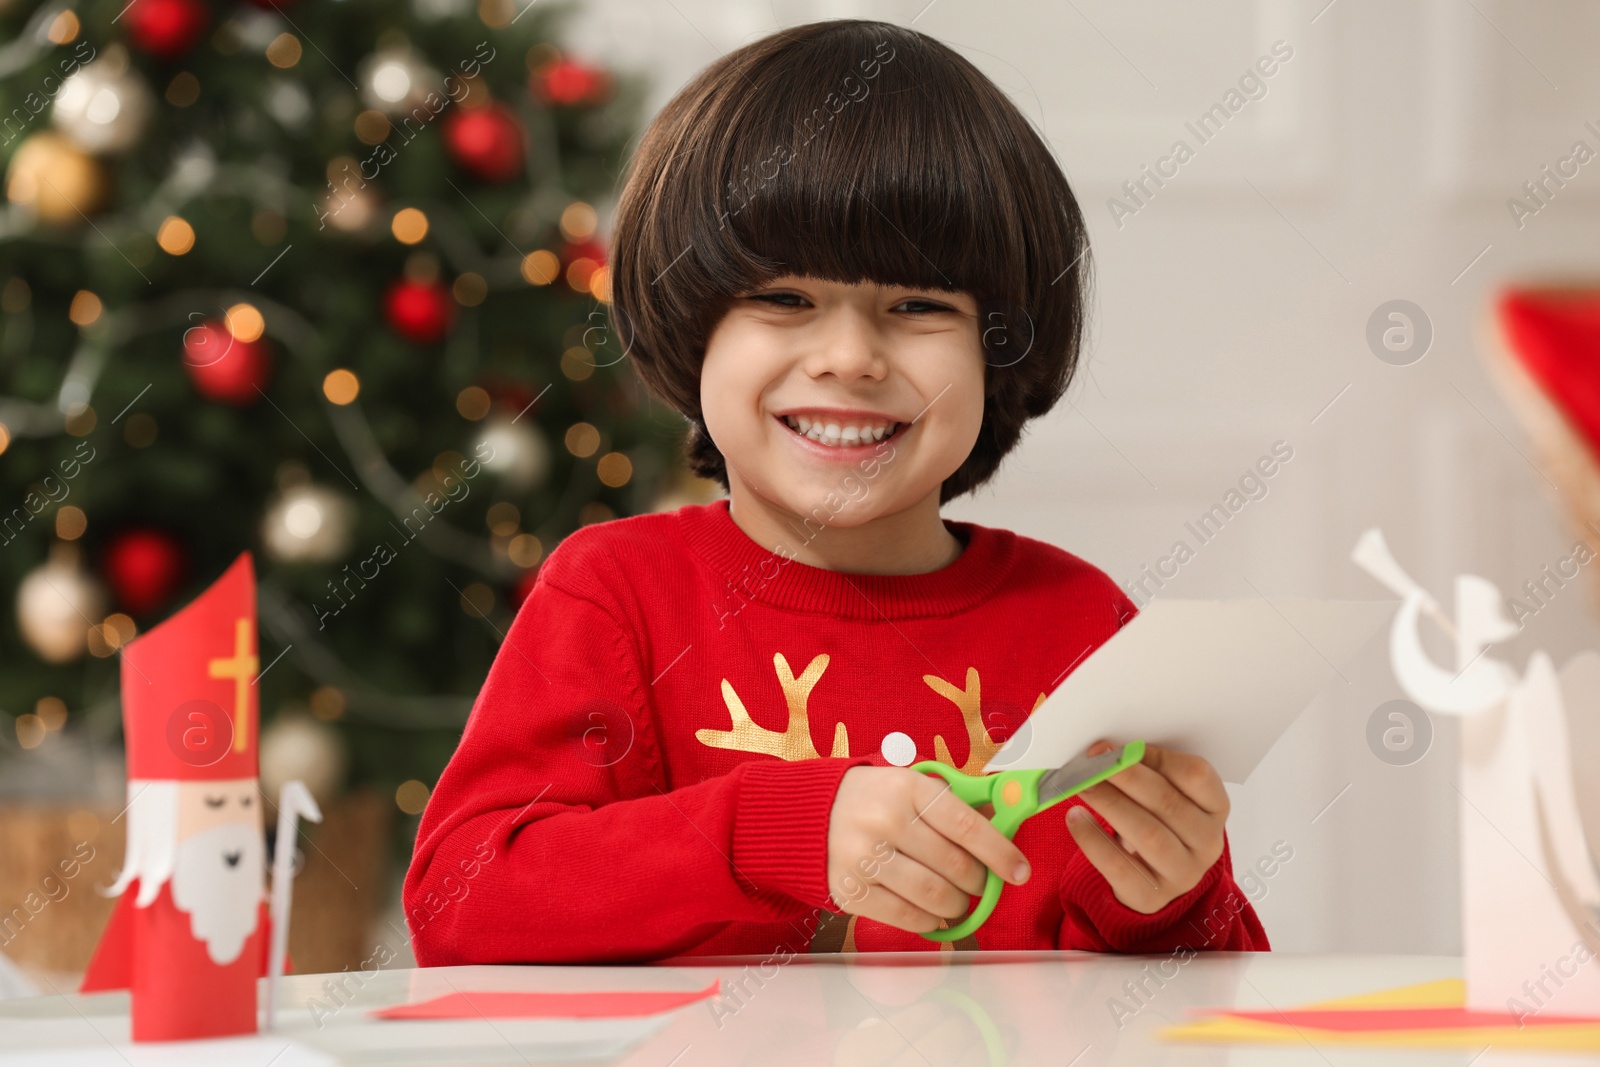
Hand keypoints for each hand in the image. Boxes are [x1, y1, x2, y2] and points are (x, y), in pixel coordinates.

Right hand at [826, 766, 1031, 933]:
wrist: (801, 816)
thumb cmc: (869, 800)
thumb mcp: (908, 786)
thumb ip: (953, 804)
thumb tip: (1004, 821)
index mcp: (907, 788)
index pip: (967, 826)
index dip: (1000, 852)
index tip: (1020, 871)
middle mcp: (886, 821)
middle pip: (955, 866)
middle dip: (978, 882)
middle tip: (979, 884)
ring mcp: (865, 858)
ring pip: (934, 896)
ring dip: (956, 905)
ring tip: (956, 900)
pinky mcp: (850, 891)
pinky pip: (906, 917)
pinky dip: (929, 922)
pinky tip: (931, 914)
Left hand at [1065, 741, 1228, 913]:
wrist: (1154, 880)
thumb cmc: (1157, 823)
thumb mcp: (1166, 799)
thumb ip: (1149, 774)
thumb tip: (1106, 750)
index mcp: (1215, 809)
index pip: (1197, 776)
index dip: (1159, 757)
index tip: (1124, 746)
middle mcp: (1206, 844)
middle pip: (1168, 803)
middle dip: (1126, 777)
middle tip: (1094, 759)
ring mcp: (1182, 874)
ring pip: (1148, 835)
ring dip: (1110, 803)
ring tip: (1082, 784)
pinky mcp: (1150, 898)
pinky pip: (1119, 867)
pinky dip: (1093, 840)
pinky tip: (1075, 818)